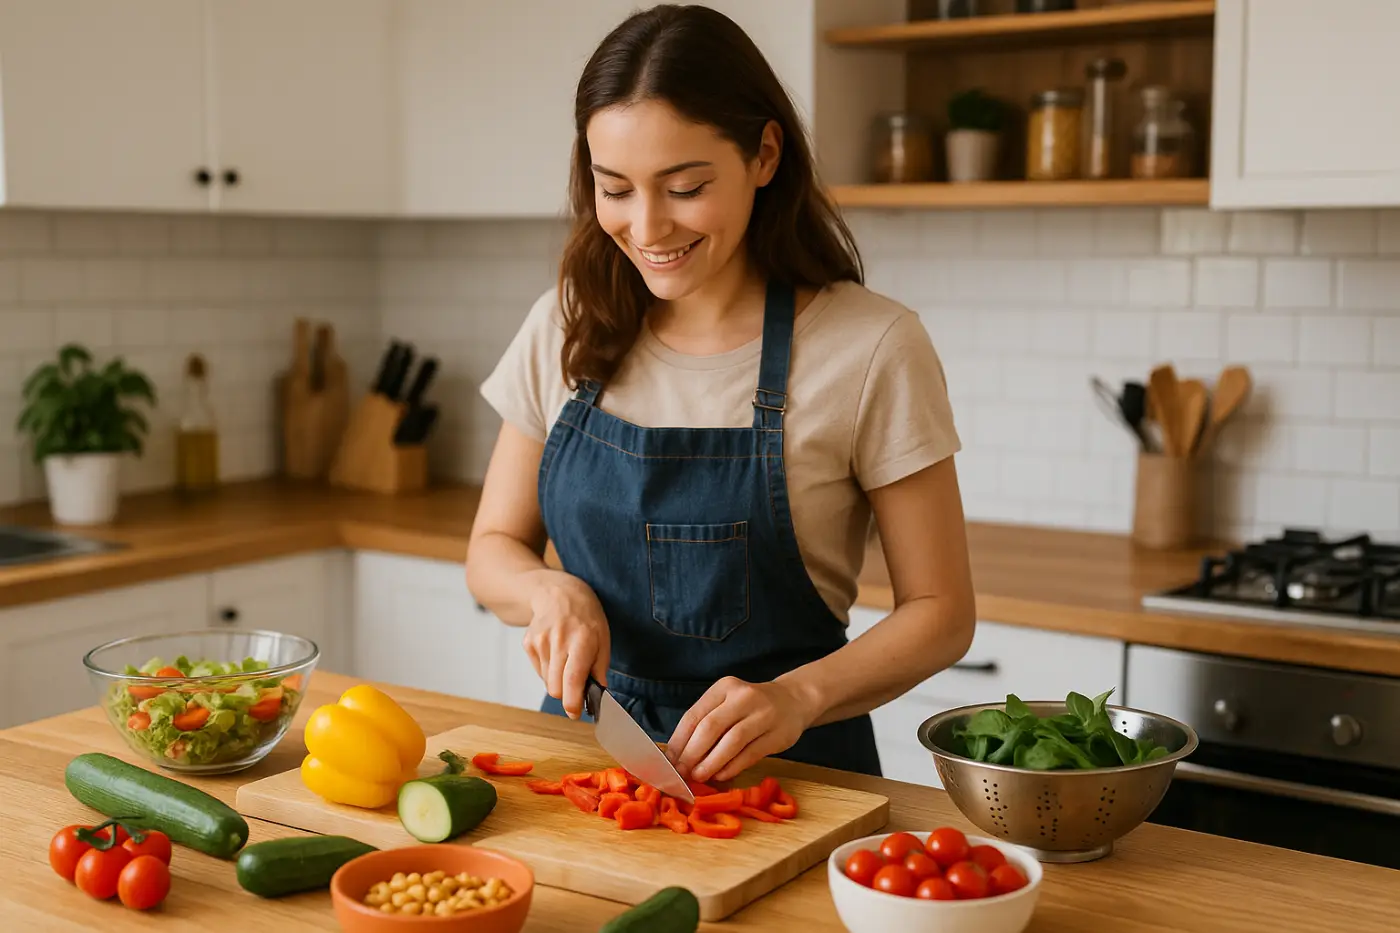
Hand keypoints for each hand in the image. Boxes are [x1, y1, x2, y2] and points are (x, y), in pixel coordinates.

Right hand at [522, 573, 610, 719]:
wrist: (558, 593)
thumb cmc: (586, 617)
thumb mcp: (603, 638)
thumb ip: (600, 667)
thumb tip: (598, 693)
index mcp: (581, 640)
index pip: (573, 679)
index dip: (573, 702)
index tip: (575, 714)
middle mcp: (558, 641)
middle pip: (555, 687)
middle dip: (567, 694)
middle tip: (577, 687)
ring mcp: (540, 642)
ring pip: (547, 681)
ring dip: (558, 680)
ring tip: (568, 660)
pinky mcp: (528, 643)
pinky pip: (539, 671)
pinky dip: (548, 670)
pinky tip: (556, 652)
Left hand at [667, 677, 818, 783]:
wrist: (793, 700)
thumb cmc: (750, 707)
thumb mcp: (727, 704)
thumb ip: (705, 723)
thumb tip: (678, 756)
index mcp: (724, 687)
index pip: (695, 715)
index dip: (679, 741)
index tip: (669, 761)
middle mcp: (743, 697)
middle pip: (710, 727)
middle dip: (692, 753)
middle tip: (681, 772)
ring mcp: (763, 714)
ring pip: (731, 742)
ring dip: (711, 763)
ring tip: (698, 776)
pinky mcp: (777, 734)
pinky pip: (750, 754)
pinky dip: (732, 767)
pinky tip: (720, 775)